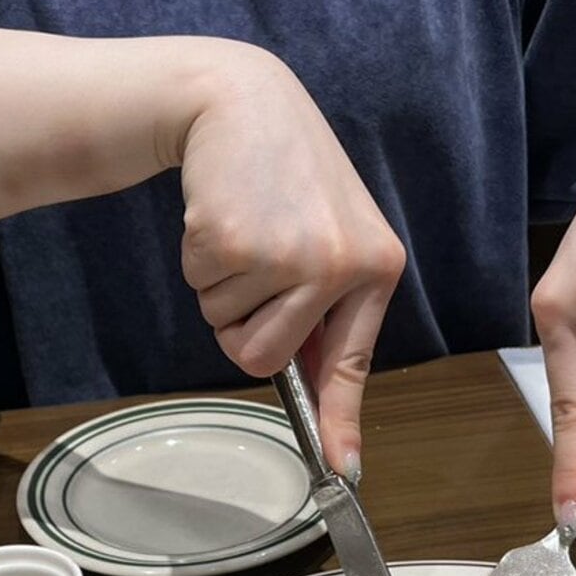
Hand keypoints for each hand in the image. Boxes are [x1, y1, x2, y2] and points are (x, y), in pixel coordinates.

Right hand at [177, 45, 404, 476]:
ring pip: (229, 329)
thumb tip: (317, 407)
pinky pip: (203, 293)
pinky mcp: (237, 242)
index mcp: (375, 267)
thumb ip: (327, 316)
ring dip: (222, 291)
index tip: (342, 472)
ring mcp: (289, 255)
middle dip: (243, 327)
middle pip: (266, 358)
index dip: (341, 423)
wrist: (241, 104)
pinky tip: (223, 216)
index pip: (353, 363)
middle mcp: (340, 266)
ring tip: (245, 232)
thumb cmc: (286, 178)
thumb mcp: (329, 239)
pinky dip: (200, 263)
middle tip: (255, 269)